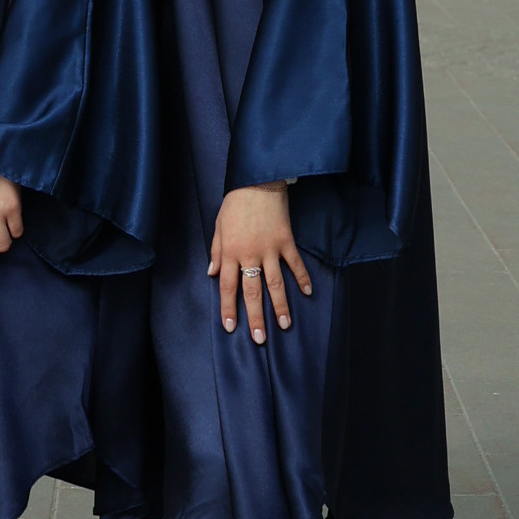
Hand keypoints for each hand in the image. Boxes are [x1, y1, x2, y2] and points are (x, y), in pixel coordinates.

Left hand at [209, 184, 312, 343]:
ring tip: (284, 325)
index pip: (227, 286)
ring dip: (280, 306)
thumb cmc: (235, 203)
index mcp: (230, 252)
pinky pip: (295, 264)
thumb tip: (211, 273)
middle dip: (255, 317)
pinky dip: (302, 278)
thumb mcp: (219, 225)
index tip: (231, 328)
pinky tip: (308, 293)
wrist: (257, 180)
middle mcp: (249, 254)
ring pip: (275, 283)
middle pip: (252, 291)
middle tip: (259, 338)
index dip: (228, 308)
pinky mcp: (286, 241)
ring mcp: (270, 249)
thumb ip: (216, 251)